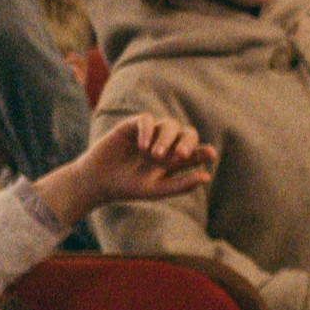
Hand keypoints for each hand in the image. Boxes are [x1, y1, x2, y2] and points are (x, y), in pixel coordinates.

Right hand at [44, 115, 216, 221]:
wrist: (99, 182)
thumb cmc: (129, 187)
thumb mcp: (156, 189)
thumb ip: (181, 185)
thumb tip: (206, 177)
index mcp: (175, 160)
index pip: (196, 152)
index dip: (204, 152)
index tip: (211, 154)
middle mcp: (167, 144)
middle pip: (187, 134)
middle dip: (188, 142)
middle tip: (181, 155)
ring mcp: (151, 134)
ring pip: (170, 125)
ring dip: (166, 138)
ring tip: (155, 155)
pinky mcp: (133, 126)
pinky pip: (146, 120)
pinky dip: (147, 130)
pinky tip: (143, 147)